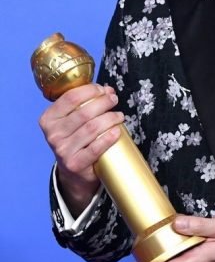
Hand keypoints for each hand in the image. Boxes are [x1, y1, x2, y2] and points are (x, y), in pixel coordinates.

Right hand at [39, 83, 123, 214]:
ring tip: (119, 116)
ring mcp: (62, 150)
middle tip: (114, 100)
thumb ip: (85, 103)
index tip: (103, 90)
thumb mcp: (72, 120)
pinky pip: (95, 148)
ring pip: (92, 128)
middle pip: (84, 112)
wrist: (73, 172)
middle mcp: (53, 134)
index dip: (90, 90)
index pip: (70, 98)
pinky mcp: (75, 164)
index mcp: (48, 119)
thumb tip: (108, 90)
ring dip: (110, 118)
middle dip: (103, 102)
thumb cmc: (75, 139)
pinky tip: (117, 131)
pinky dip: (108, 137)